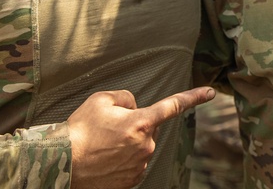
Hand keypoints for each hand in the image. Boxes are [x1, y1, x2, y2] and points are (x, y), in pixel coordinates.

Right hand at [68, 86, 215, 188]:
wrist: (61, 164)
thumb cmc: (79, 130)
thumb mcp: (100, 100)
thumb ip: (125, 97)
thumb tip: (135, 106)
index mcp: (141, 122)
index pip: (173, 105)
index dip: (193, 97)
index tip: (210, 92)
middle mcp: (146, 145)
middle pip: (148, 128)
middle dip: (133, 126)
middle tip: (107, 131)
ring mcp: (140, 165)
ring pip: (140, 147)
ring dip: (126, 145)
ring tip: (101, 147)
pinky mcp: (133, 180)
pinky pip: (133, 164)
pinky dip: (122, 161)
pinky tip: (104, 161)